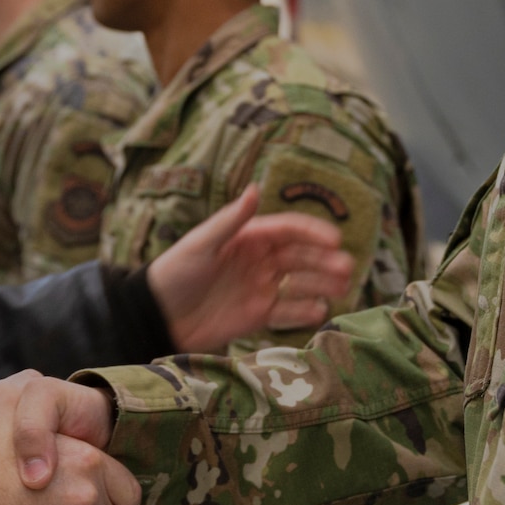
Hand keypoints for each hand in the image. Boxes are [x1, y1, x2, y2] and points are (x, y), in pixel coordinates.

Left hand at [145, 184, 355, 352]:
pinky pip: (287, 312)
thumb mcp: (201, 243)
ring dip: (323, 284)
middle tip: (347, 267)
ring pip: (301, 283)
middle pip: (301, 257)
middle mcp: (260, 260)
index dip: (313, 233)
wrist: (157, 316)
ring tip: (343, 287)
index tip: (335, 239)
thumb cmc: (175, 273)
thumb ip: (231, 220)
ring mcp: (261, 288)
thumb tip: (255, 188)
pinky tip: (320, 311)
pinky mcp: (258, 315)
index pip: (289, 230)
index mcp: (249, 237)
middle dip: (325, 260)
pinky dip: (304, 311)